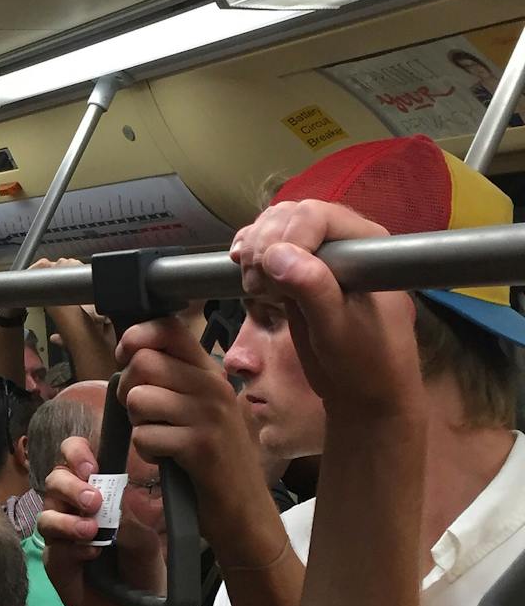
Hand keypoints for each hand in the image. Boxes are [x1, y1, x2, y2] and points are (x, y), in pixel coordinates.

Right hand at [37, 438, 171, 605]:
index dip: (75, 453)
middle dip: (71, 486)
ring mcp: (60, 535)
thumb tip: (110, 500)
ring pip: (46, 514)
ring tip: (92, 532)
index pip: (74, 457)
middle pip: (54, 480)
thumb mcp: (146, 540)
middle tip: (95, 502)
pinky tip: (92, 555)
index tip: (92, 467)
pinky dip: (71, 548)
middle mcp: (72, 508)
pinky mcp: (54, 561)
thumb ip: (127, 518)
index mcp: (96, 491)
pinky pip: (52, 547)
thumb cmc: (142, 569)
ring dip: (68, 520)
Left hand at [114, 317, 254, 513]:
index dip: (136, 337)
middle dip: (127, 389)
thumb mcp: (197, 406)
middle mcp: (213, 385)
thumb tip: (129, 351)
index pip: (168, 328)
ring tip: (159, 436)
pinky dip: (146, 451)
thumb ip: (170, 377)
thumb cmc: (210, 454)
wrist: (243, 506)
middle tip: (143, 413)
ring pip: (138, 399)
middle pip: (143, 362)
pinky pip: (144, 436)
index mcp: (210, 370)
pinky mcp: (200, 445)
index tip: (125, 356)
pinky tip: (167, 457)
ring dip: (137, 423)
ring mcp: (209, 414)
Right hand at [230, 200, 420, 413]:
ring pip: (273, 225)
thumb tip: (275, 255)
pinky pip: (265, 244)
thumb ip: (312, 289)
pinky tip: (239, 268)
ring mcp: (317, 254)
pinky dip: (246, 252)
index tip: (273, 282)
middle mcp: (342, 241)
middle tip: (257, 287)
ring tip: (254, 287)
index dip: (288, 238)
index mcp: (365, 246)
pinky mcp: (296, 270)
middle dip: (263, 244)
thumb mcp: (339, 330)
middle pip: (290, 214)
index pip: (317, 215)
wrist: (362, 391)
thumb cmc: (364, 363)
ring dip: (252, 250)